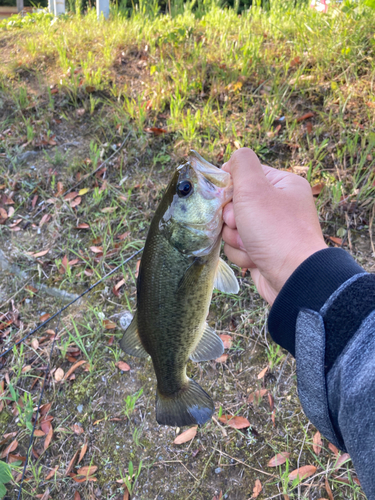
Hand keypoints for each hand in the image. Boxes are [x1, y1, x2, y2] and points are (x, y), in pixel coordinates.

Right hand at [222, 148, 326, 304]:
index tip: (224, 196)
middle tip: (239, 223)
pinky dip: (242, 253)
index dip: (231, 186)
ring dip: (235, 237)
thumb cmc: (275, 229)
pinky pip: (240, 246)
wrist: (292, 277)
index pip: (246, 174)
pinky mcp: (263, 252)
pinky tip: (254, 258)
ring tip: (249, 244)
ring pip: (234, 227)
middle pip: (236, 203)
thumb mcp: (254, 188)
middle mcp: (279, 206)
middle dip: (232, 217)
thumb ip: (241, 165)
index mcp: (284, 185)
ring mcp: (271, 231)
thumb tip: (232, 160)